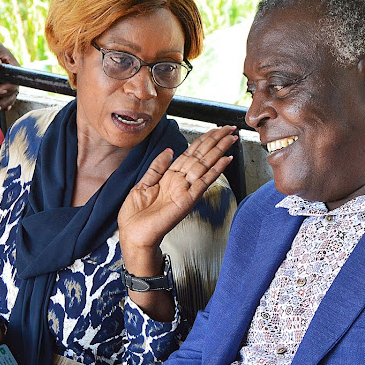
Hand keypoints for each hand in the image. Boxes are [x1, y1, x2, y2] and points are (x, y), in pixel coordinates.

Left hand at [0, 28, 19, 111]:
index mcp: (10, 62)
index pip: (15, 78)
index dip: (9, 86)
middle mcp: (10, 71)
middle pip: (13, 88)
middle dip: (3, 95)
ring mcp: (5, 77)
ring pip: (10, 93)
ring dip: (3, 102)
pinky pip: (4, 93)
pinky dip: (3, 101)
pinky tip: (0, 108)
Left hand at [118, 125, 235, 261]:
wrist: (133, 236)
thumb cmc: (136, 216)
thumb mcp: (142, 184)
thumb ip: (157, 166)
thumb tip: (169, 150)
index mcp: (170, 177)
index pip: (190, 153)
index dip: (203, 140)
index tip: (215, 130)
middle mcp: (181, 181)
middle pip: (201, 156)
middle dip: (215, 140)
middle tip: (229, 128)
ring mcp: (186, 190)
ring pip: (205, 165)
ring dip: (219, 150)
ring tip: (231, 138)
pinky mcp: (188, 200)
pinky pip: (204, 182)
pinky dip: (215, 170)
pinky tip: (225, 160)